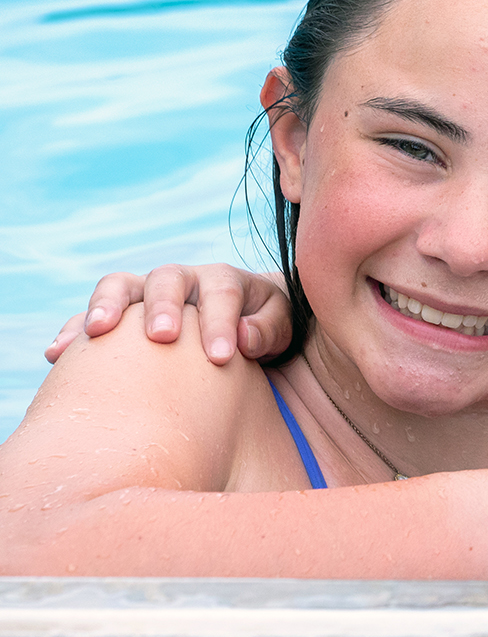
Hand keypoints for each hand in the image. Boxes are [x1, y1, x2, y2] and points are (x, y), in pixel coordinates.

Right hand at [45, 265, 290, 365]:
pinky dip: (75, 331)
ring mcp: (147, 296)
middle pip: (167, 280)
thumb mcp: (282, 326)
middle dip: (163, 307)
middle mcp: (183, 281)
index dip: (220, 321)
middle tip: (163, 337)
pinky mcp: (122, 316)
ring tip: (96, 333)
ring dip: (106, 306)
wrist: (246, 328)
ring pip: (121, 286)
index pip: (223, 291)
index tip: (220, 357)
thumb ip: (270, 328)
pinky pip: (92, 317)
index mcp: (225, 279)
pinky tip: (57, 354)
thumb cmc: (265, 328)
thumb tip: (244, 338)